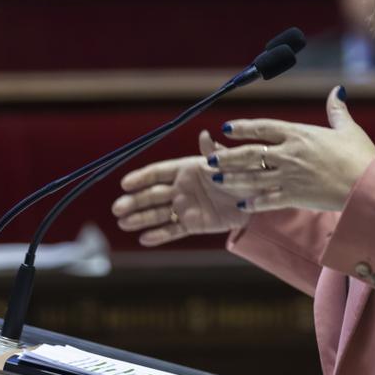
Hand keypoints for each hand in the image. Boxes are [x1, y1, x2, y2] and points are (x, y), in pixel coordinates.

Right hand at [111, 130, 246, 246]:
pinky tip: (144, 239)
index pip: (158, 173)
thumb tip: (204, 135)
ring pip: (158, 213)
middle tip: (118, 209)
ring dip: (140, 219)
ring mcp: (185, 206)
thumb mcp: (229, 163)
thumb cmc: (243, 174)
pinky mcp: (193, 224)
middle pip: (152, 195)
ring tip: (123, 224)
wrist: (257, 198)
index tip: (124, 184)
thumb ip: (214, 153)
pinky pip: (173, 230)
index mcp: (185, 169)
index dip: (141, 178)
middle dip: (134, 202)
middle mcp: (181, 188)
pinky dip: (159, 235)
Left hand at [209, 86, 374, 211]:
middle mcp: (289, 154)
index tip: (227, 127)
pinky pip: (268, 200)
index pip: (264, 127)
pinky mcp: (295, 197)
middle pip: (250, 153)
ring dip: (232, 178)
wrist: (367, 186)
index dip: (243, 127)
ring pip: (253, 177)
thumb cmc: (361, 156)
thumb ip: (337, 110)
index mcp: (300, 134)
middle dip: (227, 156)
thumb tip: (337, 90)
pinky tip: (241, 204)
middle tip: (210, 159)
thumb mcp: (348, 129)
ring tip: (215, 179)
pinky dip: (254, 202)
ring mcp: (290, 176)